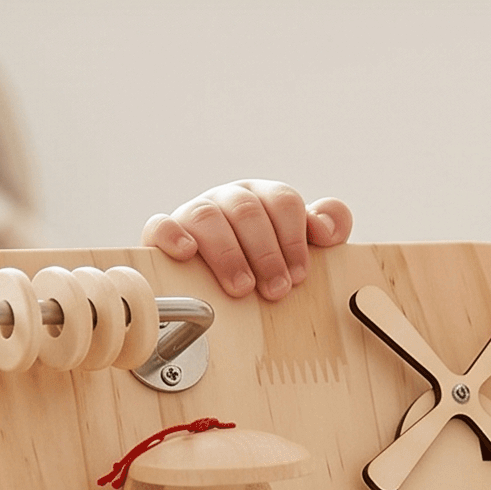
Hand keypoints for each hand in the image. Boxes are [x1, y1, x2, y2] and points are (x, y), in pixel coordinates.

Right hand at [142, 181, 351, 301]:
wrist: (210, 290)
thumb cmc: (262, 267)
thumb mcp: (298, 248)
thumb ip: (326, 228)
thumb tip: (327, 229)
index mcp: (264, 199)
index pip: (283, 201)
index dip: (294, 238)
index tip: (300, 275)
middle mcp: (229, 199)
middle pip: (248, 210)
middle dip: (266, 253)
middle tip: (277, 290)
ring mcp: (195, 213)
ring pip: (208, 217)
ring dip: (229, 254)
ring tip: (242, 288)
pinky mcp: (164, 233)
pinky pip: (162, 225)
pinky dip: (172, 236)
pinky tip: (187, 253)